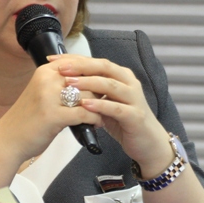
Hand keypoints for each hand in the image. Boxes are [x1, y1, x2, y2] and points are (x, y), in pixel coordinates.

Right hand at [0, 60, 103, 164]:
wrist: (8, 139)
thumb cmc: (29, 118)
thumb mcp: (43, 92)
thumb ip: (62, 83)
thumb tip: (92, 80)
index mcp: (45, 71)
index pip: (79, 63)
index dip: (95, 73)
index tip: (104, 84)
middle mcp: (47, 80)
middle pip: (87, 79)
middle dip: (100, 92)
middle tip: (107, 102)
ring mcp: (49, 97)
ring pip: (88, 96)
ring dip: (100, 106)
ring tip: (103, 114)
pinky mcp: (53, 116)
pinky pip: (84, 114)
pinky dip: (95, 119)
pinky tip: (97, 124)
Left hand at [49, 54, 174, 175]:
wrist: (149, 142)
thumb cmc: (124, 121)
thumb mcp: (106, 102)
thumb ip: (92, 92)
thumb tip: (66, 82)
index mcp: (122, 76)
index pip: (96, 61)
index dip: (75, 59)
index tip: (54, 60)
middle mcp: (129, 83)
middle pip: (104, 67)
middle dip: (80, 66)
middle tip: (60, 68)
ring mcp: (134, 99)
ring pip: (110, 85)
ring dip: (88, 83)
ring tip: (69, 83)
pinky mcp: (135, 116)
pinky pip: (116, 108)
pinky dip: (100, 106)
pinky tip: (85, 105)